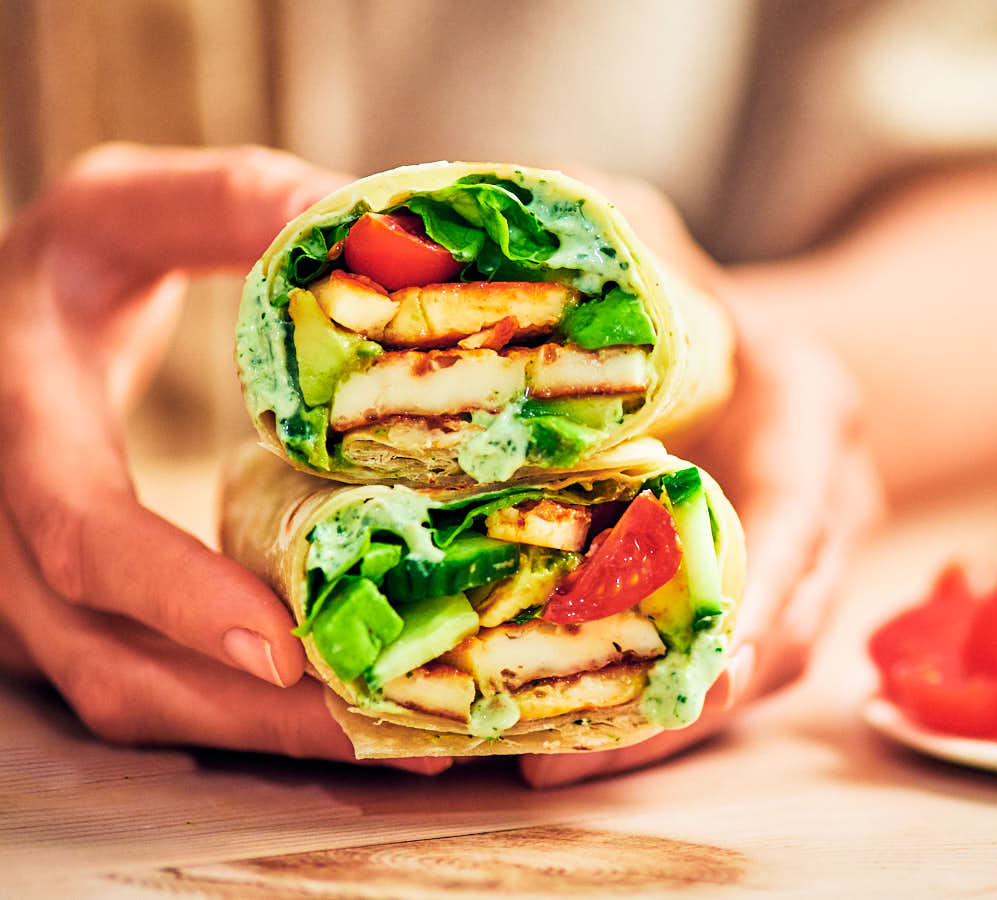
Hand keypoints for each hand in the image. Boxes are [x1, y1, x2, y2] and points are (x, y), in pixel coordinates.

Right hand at [0, 143, 449, 773]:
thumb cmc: (65, 264)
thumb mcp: (127, 209)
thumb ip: (224, 201)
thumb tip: (356, 215)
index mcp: (14, 423)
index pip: (76, 531)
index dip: (171, 594)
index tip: (281, 646)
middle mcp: (3, 531)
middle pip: (110, 662)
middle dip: (248, 710)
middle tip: (387, 728)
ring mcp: (27, 591)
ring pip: (130, 698)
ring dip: (257, 733)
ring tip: (394, 739)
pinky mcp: (69, 617)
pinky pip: (149, 689)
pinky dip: (239, 716)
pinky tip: (339, 715)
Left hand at [519, 173, 881, 785]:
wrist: (728, 343)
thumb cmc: (687, 292)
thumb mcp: (654, 245)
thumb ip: (611, 238)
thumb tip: (513, 237)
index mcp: (812, 416)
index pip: (802, 512)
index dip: (757, 593)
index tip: (701, 663)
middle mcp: (823, 506)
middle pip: (779, 628)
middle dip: (681, 699)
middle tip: (567, 748)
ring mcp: (795, 567)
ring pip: (748, 674)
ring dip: (652, 730)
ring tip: (543, 762)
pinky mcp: (750, 603)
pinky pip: (712, 676)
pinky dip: (643, 715)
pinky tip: (558, 739)